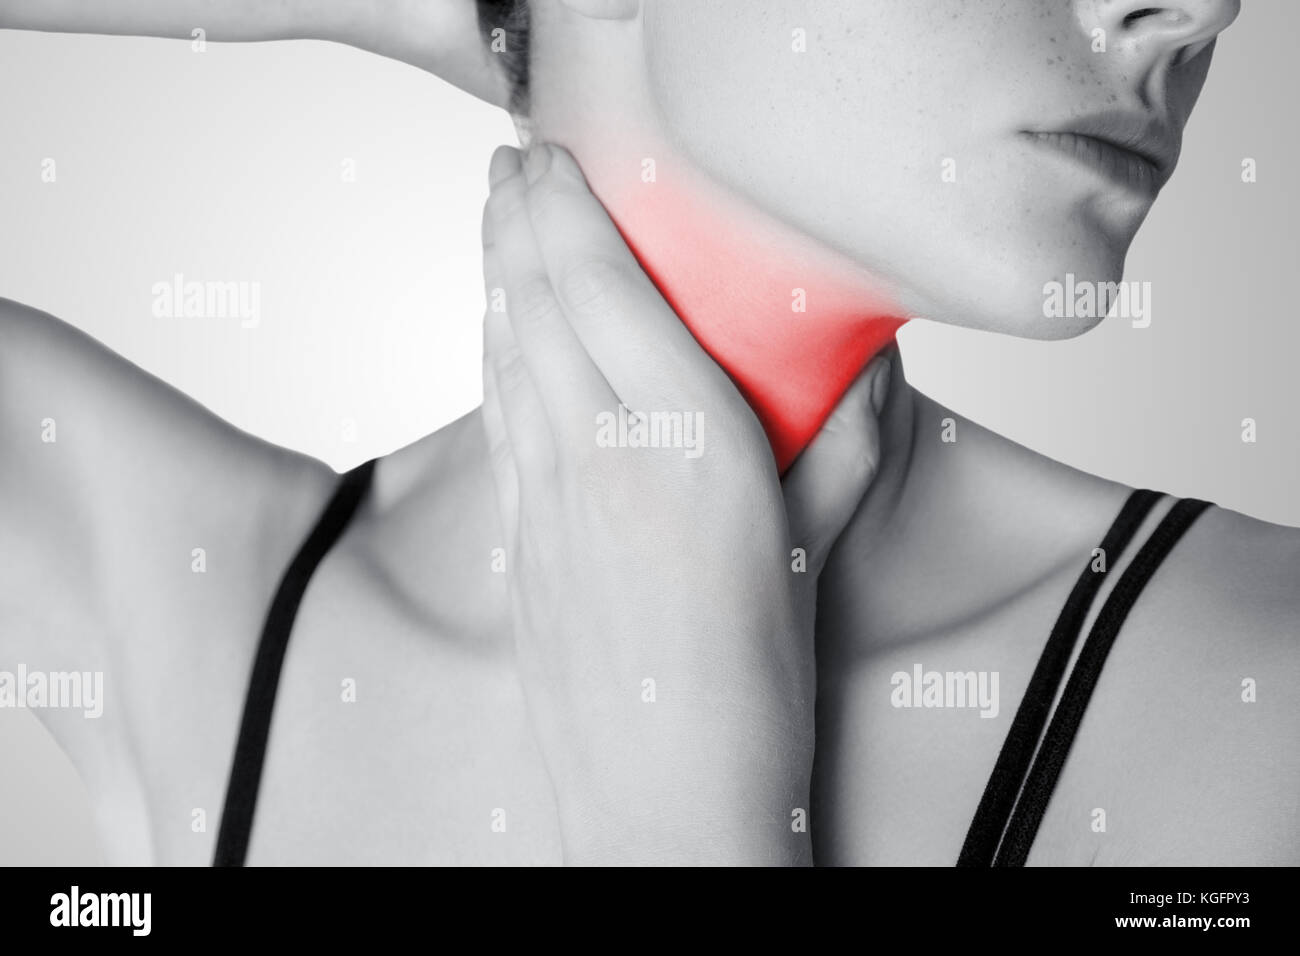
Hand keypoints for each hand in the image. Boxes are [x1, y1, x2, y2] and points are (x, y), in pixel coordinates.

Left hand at [479, 143, 890, 864]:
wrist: (664, 812)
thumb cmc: (753, 699)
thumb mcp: (818, 557)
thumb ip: (839, 449)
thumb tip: (866, 369)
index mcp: (687, 447)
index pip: (605, 290)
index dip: (568, 211)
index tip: (553, 159)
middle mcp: (602, 460)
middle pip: (535, 308)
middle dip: (513, 223)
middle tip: (508, 168)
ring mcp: (547, 505)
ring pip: (503, 361)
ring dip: (492, 282)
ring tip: (493, 230)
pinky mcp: (521, 548)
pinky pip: (497, 426)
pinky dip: (490, 363)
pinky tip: (495, 341)